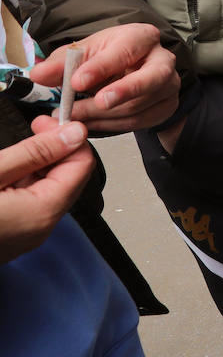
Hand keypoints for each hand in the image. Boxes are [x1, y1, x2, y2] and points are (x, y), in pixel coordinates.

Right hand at [0, 116, 93, 263]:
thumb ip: (34, 153)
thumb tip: (73, 134)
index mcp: (43, 211)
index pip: (82, 165)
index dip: (69, 137)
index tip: (47, 120)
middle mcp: (41, 227)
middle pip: (68, 177)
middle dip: (54, 148)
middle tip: (32, 127)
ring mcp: (25, 235)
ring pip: (47, 189)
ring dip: (37, 164)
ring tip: (13, 149)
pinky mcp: (10, 236)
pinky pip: (29, 203)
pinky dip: (22, 182)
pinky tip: (4, 170)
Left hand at [28, 23, 180, 132]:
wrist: (132, 71)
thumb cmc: (109, 56)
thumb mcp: (84, 52)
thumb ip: (61, 63)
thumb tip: (39, 74)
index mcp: (142, 37)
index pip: (126, 50)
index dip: (101, 67)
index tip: (77, 82)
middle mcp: (163, 60)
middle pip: (151, 78)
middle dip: (123, 91)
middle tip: (98, 102)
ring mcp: (169, 85)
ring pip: (140, 105)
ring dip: (104, 114)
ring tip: (75, 116)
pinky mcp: (166, 106)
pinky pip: (139, 121)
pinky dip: (111, 125)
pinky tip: (90, 122)